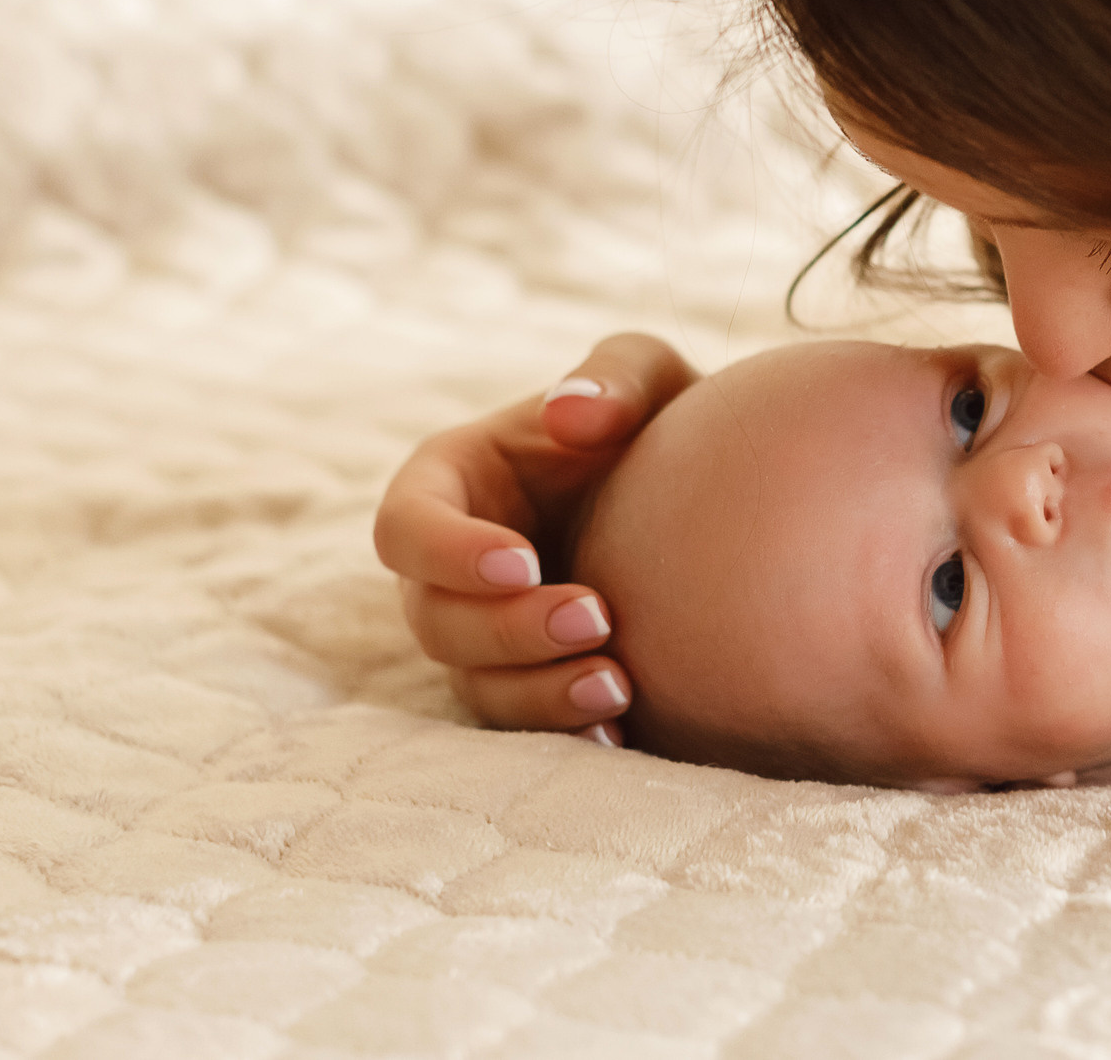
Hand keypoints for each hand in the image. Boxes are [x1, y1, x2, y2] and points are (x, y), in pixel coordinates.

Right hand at [374, 333, 696, 738]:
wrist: (705, 499)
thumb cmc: (654, 423)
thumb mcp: (647, 377)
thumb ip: (616, 375)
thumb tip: (570, 411)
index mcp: (451, 483)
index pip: (406, 526)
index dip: (449, 553)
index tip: (524, 561)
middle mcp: (449, 570)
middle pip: (436, 621)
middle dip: (508, 630)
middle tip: (597, 618)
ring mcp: (485, 634)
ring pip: (476, 685)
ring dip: (538, 695)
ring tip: (618, 686)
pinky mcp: (530, 682)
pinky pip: (524, 727)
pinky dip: (563, 736)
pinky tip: (617, 736)